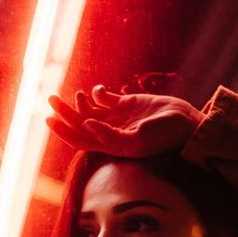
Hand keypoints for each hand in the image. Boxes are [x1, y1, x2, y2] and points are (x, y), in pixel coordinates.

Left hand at [47, 85, 203, 156]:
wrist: (188, 124)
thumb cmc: (165, 136)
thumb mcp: (138, 139)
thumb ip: (111, 136)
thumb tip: (86, 126)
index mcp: (111, 145)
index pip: (80, 140)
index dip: (63, 131)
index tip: (49, 119)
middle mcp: (112, 132)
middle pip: (80, 124)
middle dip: (64, 113)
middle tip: (50, 98)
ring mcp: (119, 118)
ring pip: (90, 111)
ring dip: (76, 103)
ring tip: (64, 94)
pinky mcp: (128, 104)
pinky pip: (106, 100)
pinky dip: (97, 94)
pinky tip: (96, 91)